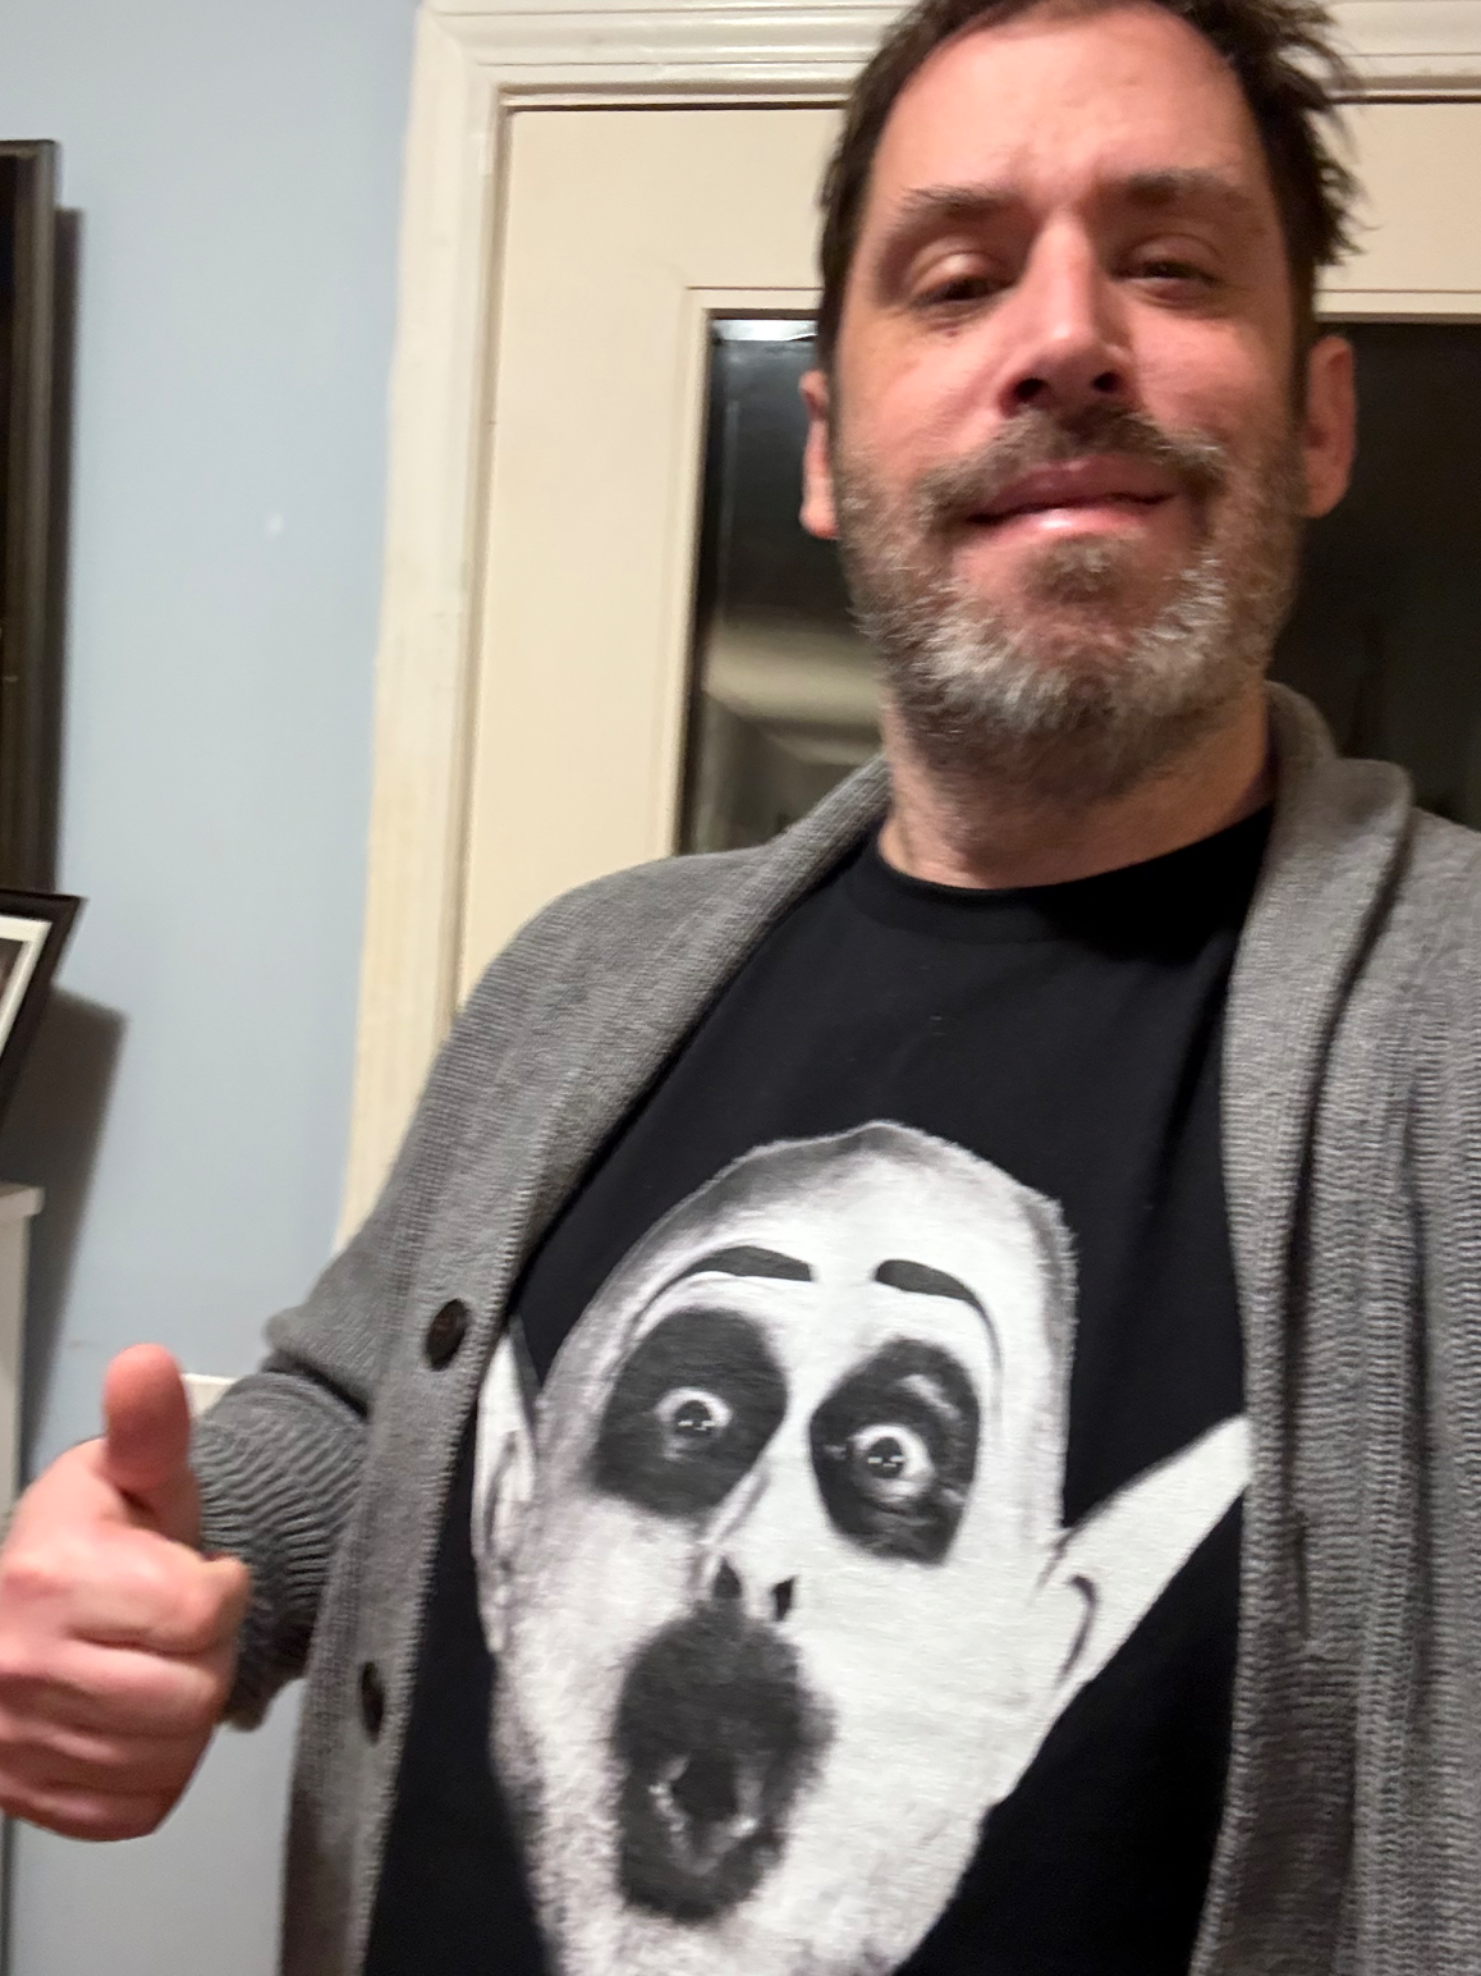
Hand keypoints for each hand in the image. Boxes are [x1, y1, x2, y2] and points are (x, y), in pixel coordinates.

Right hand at [0, 1345, 249, 1838]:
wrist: (26, 1611)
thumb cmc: (95, 1539)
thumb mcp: (131, 1472)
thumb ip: (150, 1426)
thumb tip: (145, 1362)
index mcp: (47, 1578)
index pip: (198, 1612)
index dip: (221, 1590)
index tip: (201, 1574)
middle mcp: (19, 1667)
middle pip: (189, 1694)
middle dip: (208, 1653)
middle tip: (183, 1628)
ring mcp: (16, 1745)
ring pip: (168, 1755)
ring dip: (186, 1712)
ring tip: (162, 1666)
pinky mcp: (29, 1801)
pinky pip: (140, 1807)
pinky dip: (158, 1770)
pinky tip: (140, 1719)